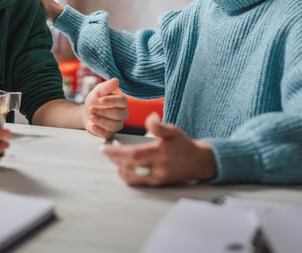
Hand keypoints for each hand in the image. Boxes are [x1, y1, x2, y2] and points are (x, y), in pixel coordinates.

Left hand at [83, 78, 127, 138]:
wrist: (86, 113)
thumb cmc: (95, 100)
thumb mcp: (98, 91)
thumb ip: (106, 87)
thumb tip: (116, 80)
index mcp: (121, 102)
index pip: (122, 102)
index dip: (112, 101)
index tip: (101, 100)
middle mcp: (122, 114)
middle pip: (118, 114)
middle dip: (103, 112)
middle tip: (91, 108)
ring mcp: (117, 124)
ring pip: (114, 125)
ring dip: (101, 121)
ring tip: (91, 116)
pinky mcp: (110, 133)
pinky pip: (108, 134)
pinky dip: (99, 130)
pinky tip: (93, 125)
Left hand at [102, 113, 216, 185]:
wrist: (199, 162)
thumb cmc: (184, 145)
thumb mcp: (174, 131)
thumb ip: (160, 127)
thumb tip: (150, 117)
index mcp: (159, 153)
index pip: (132, 155)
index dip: (115, 152)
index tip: (102, 147)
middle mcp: (157, 168)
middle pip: (127, 167)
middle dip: (113, 158)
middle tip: (107, 149)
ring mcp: (156, 178)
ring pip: (130, 177)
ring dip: (119, 166)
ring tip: (116, 155)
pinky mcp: (157, 184)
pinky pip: (136, 181)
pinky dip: (127, 173)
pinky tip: (125, 165)